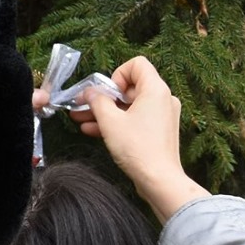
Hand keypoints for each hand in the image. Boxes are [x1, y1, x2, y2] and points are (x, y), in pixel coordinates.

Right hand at [70, 56, 209, 221]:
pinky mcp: (159, 130)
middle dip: (104, 97)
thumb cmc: (137, 148)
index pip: (136, 64)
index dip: (117, 75)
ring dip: (106, 112)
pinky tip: (94, 131)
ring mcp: (162, 115)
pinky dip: (117, 122)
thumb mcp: (110, 121)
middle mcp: (163, 98)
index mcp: (155, 89)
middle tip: (83, 107)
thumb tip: (89, 92)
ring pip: (130, 105)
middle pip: (130, 87)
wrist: (159, 179)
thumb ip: (97, 101)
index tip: (107, 94)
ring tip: (81, 120)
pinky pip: (135, 119)